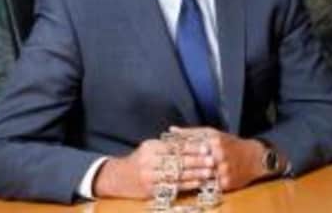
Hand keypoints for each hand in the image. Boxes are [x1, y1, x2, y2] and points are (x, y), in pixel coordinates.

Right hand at [93, 138, 214, 198]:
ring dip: (195, 174)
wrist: (119, 177)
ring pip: (177, 175)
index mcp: (150, 147)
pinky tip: (198, 183)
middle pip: (177, 161)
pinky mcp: (151, 191)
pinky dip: (187, 185)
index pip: (175, 147)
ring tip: (210, 172)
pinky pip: (173, 188)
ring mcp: (150, 178)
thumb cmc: (140, 159)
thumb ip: (168, 144)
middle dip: (197, 161)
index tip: (206, 147)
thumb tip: (190, 140)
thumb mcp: (150, 146)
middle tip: (212, 160)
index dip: (191, 147)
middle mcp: (149, 162)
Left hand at [170, 126, 267, 191]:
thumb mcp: (211, 133)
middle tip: (161, 167)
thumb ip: (190, 132)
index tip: (161, 152)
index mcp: (213, 139)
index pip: (189, 144)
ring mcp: (223, 170)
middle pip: (192, 161)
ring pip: (198, 175)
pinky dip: (196, 186)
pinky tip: (184, 186)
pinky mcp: (226, 184)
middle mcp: (218, 154)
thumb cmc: (228, 143)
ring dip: (185, 177)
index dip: (174, 149)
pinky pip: (207, 186)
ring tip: (169, 178)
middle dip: (177, 164)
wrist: (253, 158)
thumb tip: (170, 130)